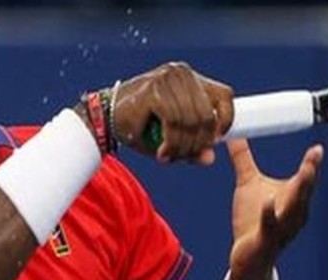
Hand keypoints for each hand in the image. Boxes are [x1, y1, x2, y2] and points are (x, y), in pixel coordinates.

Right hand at [110, 62, 234, 163]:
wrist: (102, 119)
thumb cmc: (138, 125)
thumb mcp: (170, 135)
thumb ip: (191, 145)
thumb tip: (210, 158)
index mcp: (190, 77)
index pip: (223, 95)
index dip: (226, 120)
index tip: (215, 140)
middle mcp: (181, 73)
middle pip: (207, 114)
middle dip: (198, 143)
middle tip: (184, 157)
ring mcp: (167, 79)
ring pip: (191, 121)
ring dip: (182, 147)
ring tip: (170, 157)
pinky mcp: (154, 90)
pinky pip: (174, 122)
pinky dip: (171, 143)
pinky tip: (162, 152)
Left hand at [226, 140, 323, 279]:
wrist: (247, 258)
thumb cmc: (252, 220)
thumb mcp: (248, 184)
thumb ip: (243, 159)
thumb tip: (235, 135)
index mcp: (293, 200)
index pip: (305, 179)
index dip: (312, 163)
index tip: (318, 148)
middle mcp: (293, 215)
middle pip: (304, 192)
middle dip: (310, 175)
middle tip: (315, 157)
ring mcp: (281, 229)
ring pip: (292, 210)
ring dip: (297, 194)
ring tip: (302, 175)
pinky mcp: (265, 240)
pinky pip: (269, 227)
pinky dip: (269, 215)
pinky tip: (268, 202)